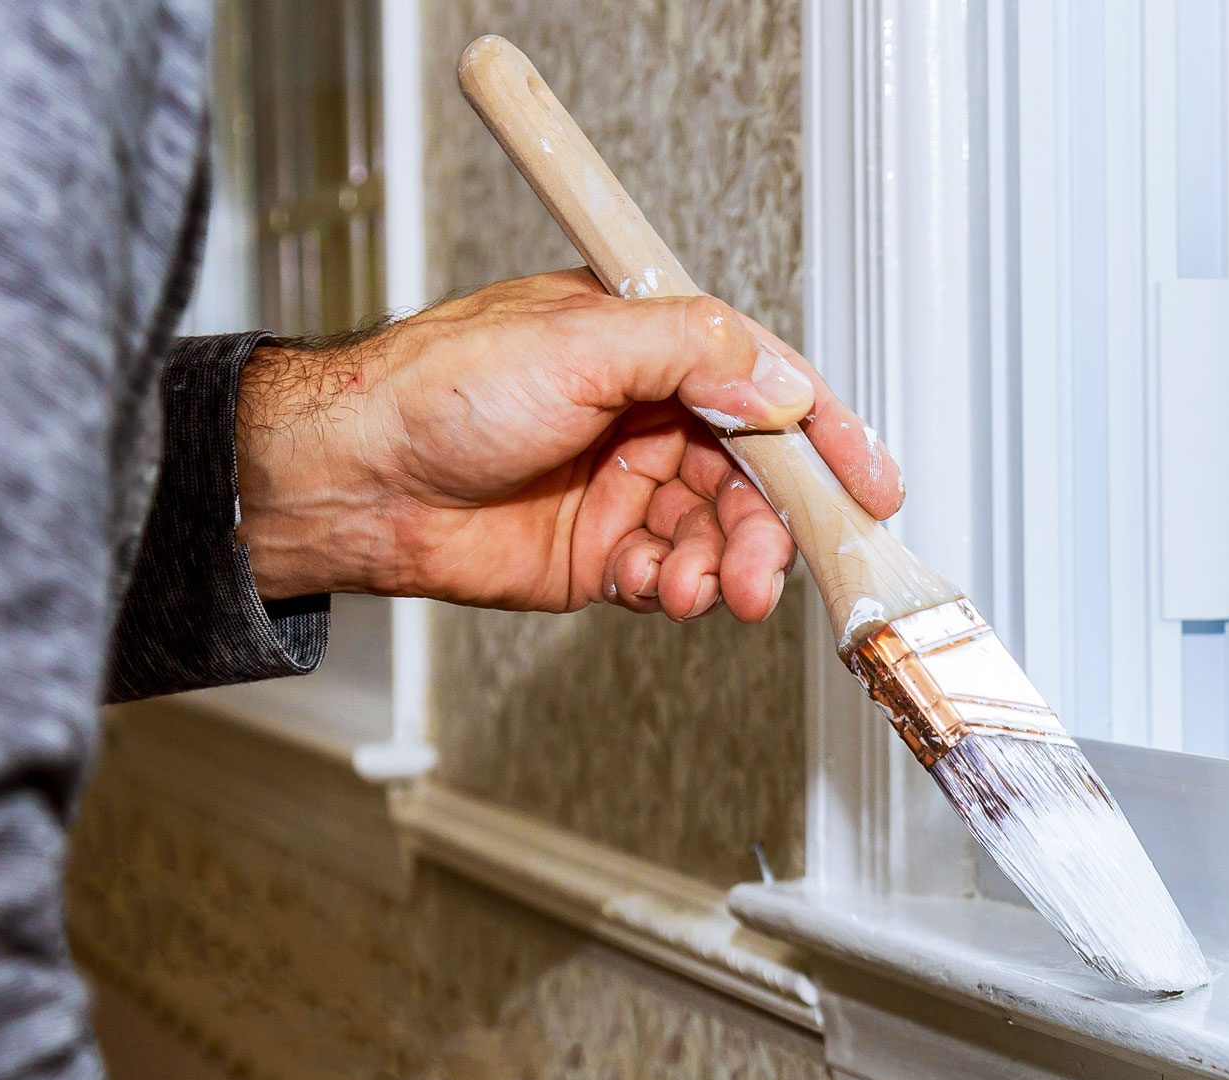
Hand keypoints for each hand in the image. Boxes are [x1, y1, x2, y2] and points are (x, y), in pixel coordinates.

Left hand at [233, 269, 902, 621]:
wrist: (356, 479)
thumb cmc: (440, 386)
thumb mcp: (576, 342)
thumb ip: (691, 353)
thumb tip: (780, 386)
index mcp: (654, 348)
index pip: (769, 385)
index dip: (828, 436)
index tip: (872, 486)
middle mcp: (651, 416)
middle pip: (756, 477)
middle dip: (771, 527)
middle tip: (768, 568)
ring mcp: (630, 487)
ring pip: (720, 535)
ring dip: (724, 566)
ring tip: (699, 589)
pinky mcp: (604, 553)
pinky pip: (672, 576)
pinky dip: (676, 588)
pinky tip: (654, 588)